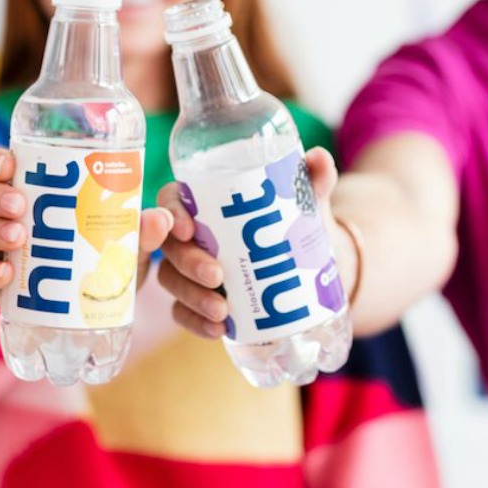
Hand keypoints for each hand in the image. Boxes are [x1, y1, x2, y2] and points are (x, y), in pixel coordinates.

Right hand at [0, 148, 172, 302]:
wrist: (95, 309)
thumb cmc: (104, 258)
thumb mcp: (123, 243)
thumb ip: (140, 232)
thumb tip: (161, 220)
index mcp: (28, 192)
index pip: (2, 168)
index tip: (9, 163)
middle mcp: (2, 217)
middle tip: (20, 207)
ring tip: (17, 239)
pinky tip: (7, 275)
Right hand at [158, 146, 340, 337]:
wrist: (307, 264)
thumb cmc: (292, 220)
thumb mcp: (304, 199)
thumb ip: (313, 178)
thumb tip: (318, 158)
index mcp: (203, 201)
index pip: (171, 200)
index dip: (171, 213)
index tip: (190, 229)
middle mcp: (189, 235)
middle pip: (169, 246)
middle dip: (187, 262)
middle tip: (217, 275)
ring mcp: (189, 270)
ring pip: (172, 281)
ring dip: (192, 297)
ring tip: (222, 311)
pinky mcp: (197, 299)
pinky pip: (183, 312)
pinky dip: (196, 323)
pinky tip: (218, 329)